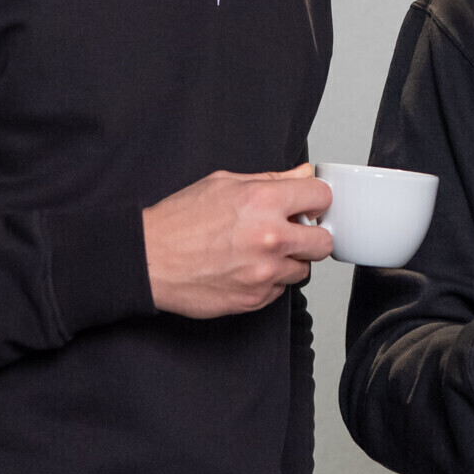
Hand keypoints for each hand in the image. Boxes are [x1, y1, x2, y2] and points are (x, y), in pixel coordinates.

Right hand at [141, 165, 332, 317]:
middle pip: (324, 241)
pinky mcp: (255, 299)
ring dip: (288, 262)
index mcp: (263, 201)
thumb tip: (304, 175)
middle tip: (291, 233)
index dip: (315, 200)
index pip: (322, 197)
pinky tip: (244, 269)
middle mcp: (270, 238)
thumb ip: (271, 179)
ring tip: (259, 253)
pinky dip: (268, 282)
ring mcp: (264, 273)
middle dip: (311, 236)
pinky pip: (279, 291)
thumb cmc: (179, 221)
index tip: (308, 205)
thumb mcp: (224, 184)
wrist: (148, 260)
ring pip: (303, 269)